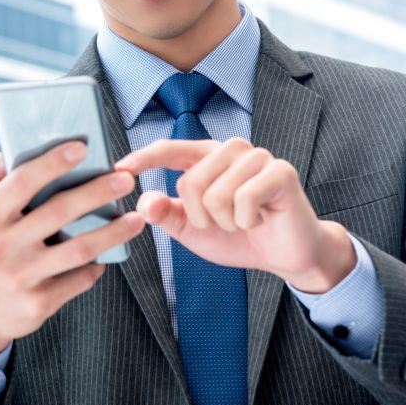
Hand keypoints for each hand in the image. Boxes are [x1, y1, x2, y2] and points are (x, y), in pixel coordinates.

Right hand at [0, 141, 144, 360]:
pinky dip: (97, 267)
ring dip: (113, 233)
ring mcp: (22, 277)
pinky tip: (109, 255)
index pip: (22, 181)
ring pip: (79, 249)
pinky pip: (78, 280)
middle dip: (97, 192)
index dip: (53, 162)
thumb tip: (11, 150)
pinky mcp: (38, 303)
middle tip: (125, 179)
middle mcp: (2, 246)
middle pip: (59, 212)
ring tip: (136, 219)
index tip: (82, 147)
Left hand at [115, 138, 354, 292]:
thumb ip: (167, 214)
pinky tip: (260, 219)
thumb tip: (143, 202)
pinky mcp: (280, 171)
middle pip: (190, 182)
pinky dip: (246, 221)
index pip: (170, 149)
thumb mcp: (193, 230)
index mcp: (207, 157)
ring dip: (226, 221)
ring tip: (243, 220)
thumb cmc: (239, 237)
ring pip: (216, 194)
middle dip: (202, 217)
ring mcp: (258, 157)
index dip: (145, 157)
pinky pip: (243, 200)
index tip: (121, 168)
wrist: (285, 255)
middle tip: (225, 222)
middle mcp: (231, 149)